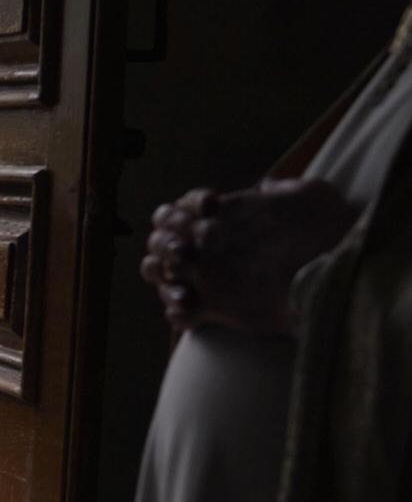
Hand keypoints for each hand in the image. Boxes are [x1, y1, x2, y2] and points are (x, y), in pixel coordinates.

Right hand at [140, 178, 354, 333]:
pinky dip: (177, 312)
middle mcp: (212, 249)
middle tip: (185, 250)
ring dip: (162, 278)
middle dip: (165, 242)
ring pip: (159, 275)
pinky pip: (178, 315)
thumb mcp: (313, 197)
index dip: (187, 206)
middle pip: (159, 241)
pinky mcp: (215, 311)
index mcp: (227, 220)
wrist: (342, 280)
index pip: (182, 207)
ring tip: (185, 291)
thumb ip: (285, 188)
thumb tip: (264, 185)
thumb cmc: (331, 235)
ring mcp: (211, 280)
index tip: (212, 206)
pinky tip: (192, 308)